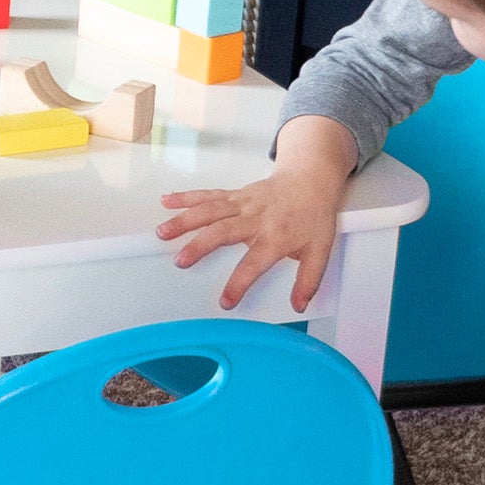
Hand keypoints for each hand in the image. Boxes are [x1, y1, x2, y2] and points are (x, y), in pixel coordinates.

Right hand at [156, 117, 357, 310]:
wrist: (311, 179)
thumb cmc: (314, 215)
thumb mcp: (321, 250)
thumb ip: (309, 279)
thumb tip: (299, 305)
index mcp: (277, 236)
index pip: (254, 263)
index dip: (239, 283)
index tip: (225, 301)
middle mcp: (256, 218)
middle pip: (224, 231)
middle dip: (200, 245)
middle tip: (181, 261)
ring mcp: (243, 204)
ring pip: (210, 210)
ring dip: (185, 220)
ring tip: (163, 232)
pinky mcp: (235, 194)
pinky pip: (208, 195)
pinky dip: (186, 197)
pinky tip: (166, 201)